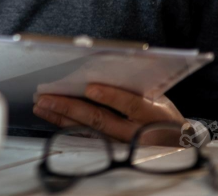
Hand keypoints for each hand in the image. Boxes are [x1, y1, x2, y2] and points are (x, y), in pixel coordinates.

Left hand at [32, 83, 188, 143]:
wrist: (176, 145)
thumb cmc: (162, 113)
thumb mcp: (158, 98)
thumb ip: (134, 86)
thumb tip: (101, 66)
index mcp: (153, 114)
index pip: (132, 104)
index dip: (111, 96)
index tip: (89, 87)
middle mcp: (137, 133)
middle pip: (101, 120)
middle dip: (71, 107)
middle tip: (46, 97)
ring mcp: (124, 145)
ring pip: (89, 131)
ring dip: (62, 117)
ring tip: (41, 105)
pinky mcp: (112, 151)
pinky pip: (86, 139)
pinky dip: (67, 127)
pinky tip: (51, 117)